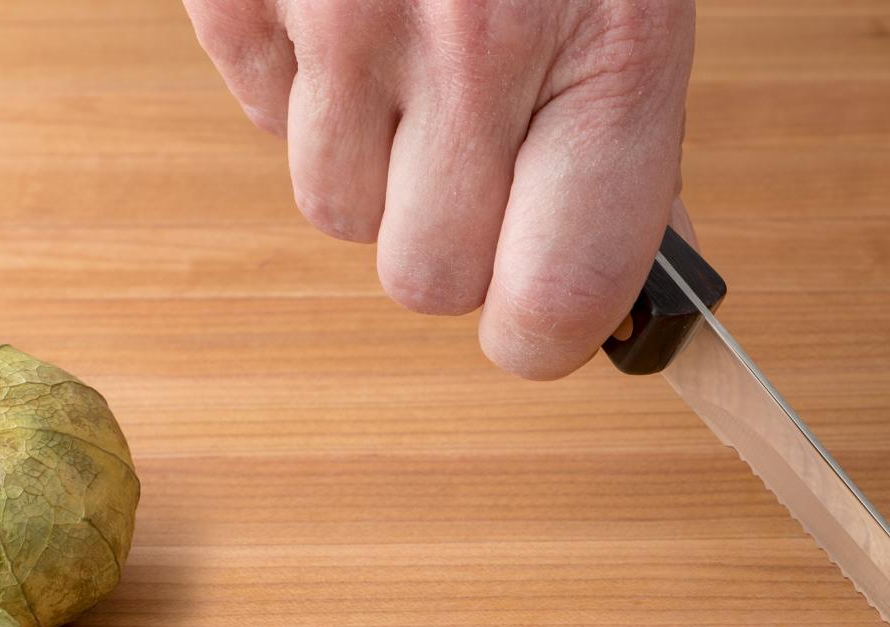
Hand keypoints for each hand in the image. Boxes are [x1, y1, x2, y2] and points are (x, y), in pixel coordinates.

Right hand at [183, 0, 693, 377]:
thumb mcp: (636, 5)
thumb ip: (625, 155)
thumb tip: (612, 307)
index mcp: (608, 56)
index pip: (551, 302)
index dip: (538, 330)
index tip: (535, 318)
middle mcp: (476, 41)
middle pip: (424, 279)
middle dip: (447, 236)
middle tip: (472, 155)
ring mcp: (345, 7)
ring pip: (332, 207)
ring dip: (368, 156)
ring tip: (409, 49)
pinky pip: (254, 106)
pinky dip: (292, 76)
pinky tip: (344, 0)